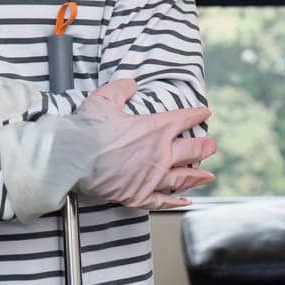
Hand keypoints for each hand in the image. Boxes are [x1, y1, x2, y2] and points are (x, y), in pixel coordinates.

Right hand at [0, 77, 215, 219]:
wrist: (72, 158)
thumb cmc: (87, 129)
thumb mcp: (104, 99)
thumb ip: (121, 89)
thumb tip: (129, 83)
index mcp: (155, 129)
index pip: (183, 120)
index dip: (197, 115)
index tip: (204, 114)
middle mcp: (160, 154)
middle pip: (191, 150)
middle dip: (204, 147)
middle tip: (212, 146)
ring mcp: (152, 177)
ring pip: (183, 177)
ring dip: (197, 175)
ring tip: (207, 176)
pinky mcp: (140, 195)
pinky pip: (164, 200)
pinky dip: (176, 200)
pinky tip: (185, 200)